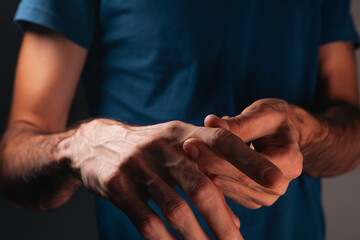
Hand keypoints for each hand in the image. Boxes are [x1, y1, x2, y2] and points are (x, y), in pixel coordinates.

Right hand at [55, 118, 280, 239]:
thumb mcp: (177, 150)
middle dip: (223, 220)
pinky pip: (145, 220)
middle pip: (201, 186)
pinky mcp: (116, 186)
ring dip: (197, 238)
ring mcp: (138, 167)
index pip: (221, 141)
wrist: (95, 145)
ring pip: (175, 208)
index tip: (277, 181)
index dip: (249, 160)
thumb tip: (236, 220)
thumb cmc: (148, 150)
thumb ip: (207, 176)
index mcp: (183, 134)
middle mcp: (162, 147)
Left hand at [184, 99, 302, 208]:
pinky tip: (196, 165)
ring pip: (229, 189)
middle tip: (185, 146)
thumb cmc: (273, 120)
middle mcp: (279, 184)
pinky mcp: (252, 199)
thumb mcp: (261, 113)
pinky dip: (212, 180)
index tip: (191, 141)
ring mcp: (266, 195)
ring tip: (188, 152)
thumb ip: (238, 122)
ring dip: (206, 172)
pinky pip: (227, 193)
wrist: (283, 134)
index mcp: (289, 162)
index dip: (216, 156)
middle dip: (207, 163)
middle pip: (236, 180)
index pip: (247, 168)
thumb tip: (210, 122)